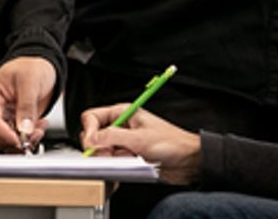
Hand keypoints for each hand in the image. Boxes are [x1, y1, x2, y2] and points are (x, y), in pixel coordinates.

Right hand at [0, 57, 56, 151]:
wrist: (42, 68)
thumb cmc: (31, 67)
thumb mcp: (30, 82)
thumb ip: (26, 106)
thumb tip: (24, 128)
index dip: (4, 134)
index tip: (19, 141)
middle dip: (15, 139)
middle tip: (34, 135)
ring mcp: (0, 116)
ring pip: (4, 140)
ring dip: (23, 140)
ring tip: (39, 130)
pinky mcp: (10, 123)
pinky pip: (14, 138)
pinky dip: (27, 138)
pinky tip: (38, 128)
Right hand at [80, 102, 201, 184]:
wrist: (188, 160)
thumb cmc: (172, 143)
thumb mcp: (139, 139)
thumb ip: (112, 137)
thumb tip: (91, 138)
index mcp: (123, 113)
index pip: (92, 117)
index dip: (89, 130)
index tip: (93, 143)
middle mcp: (122, 126)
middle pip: (94, 136)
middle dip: (99, 148)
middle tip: (110, 154)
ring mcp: (124, 142)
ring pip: (103, 151)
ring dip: (111, 158)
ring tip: (127, 159)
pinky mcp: (128, 156)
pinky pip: (113, 162)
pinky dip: (117, 166)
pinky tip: (129, 165)